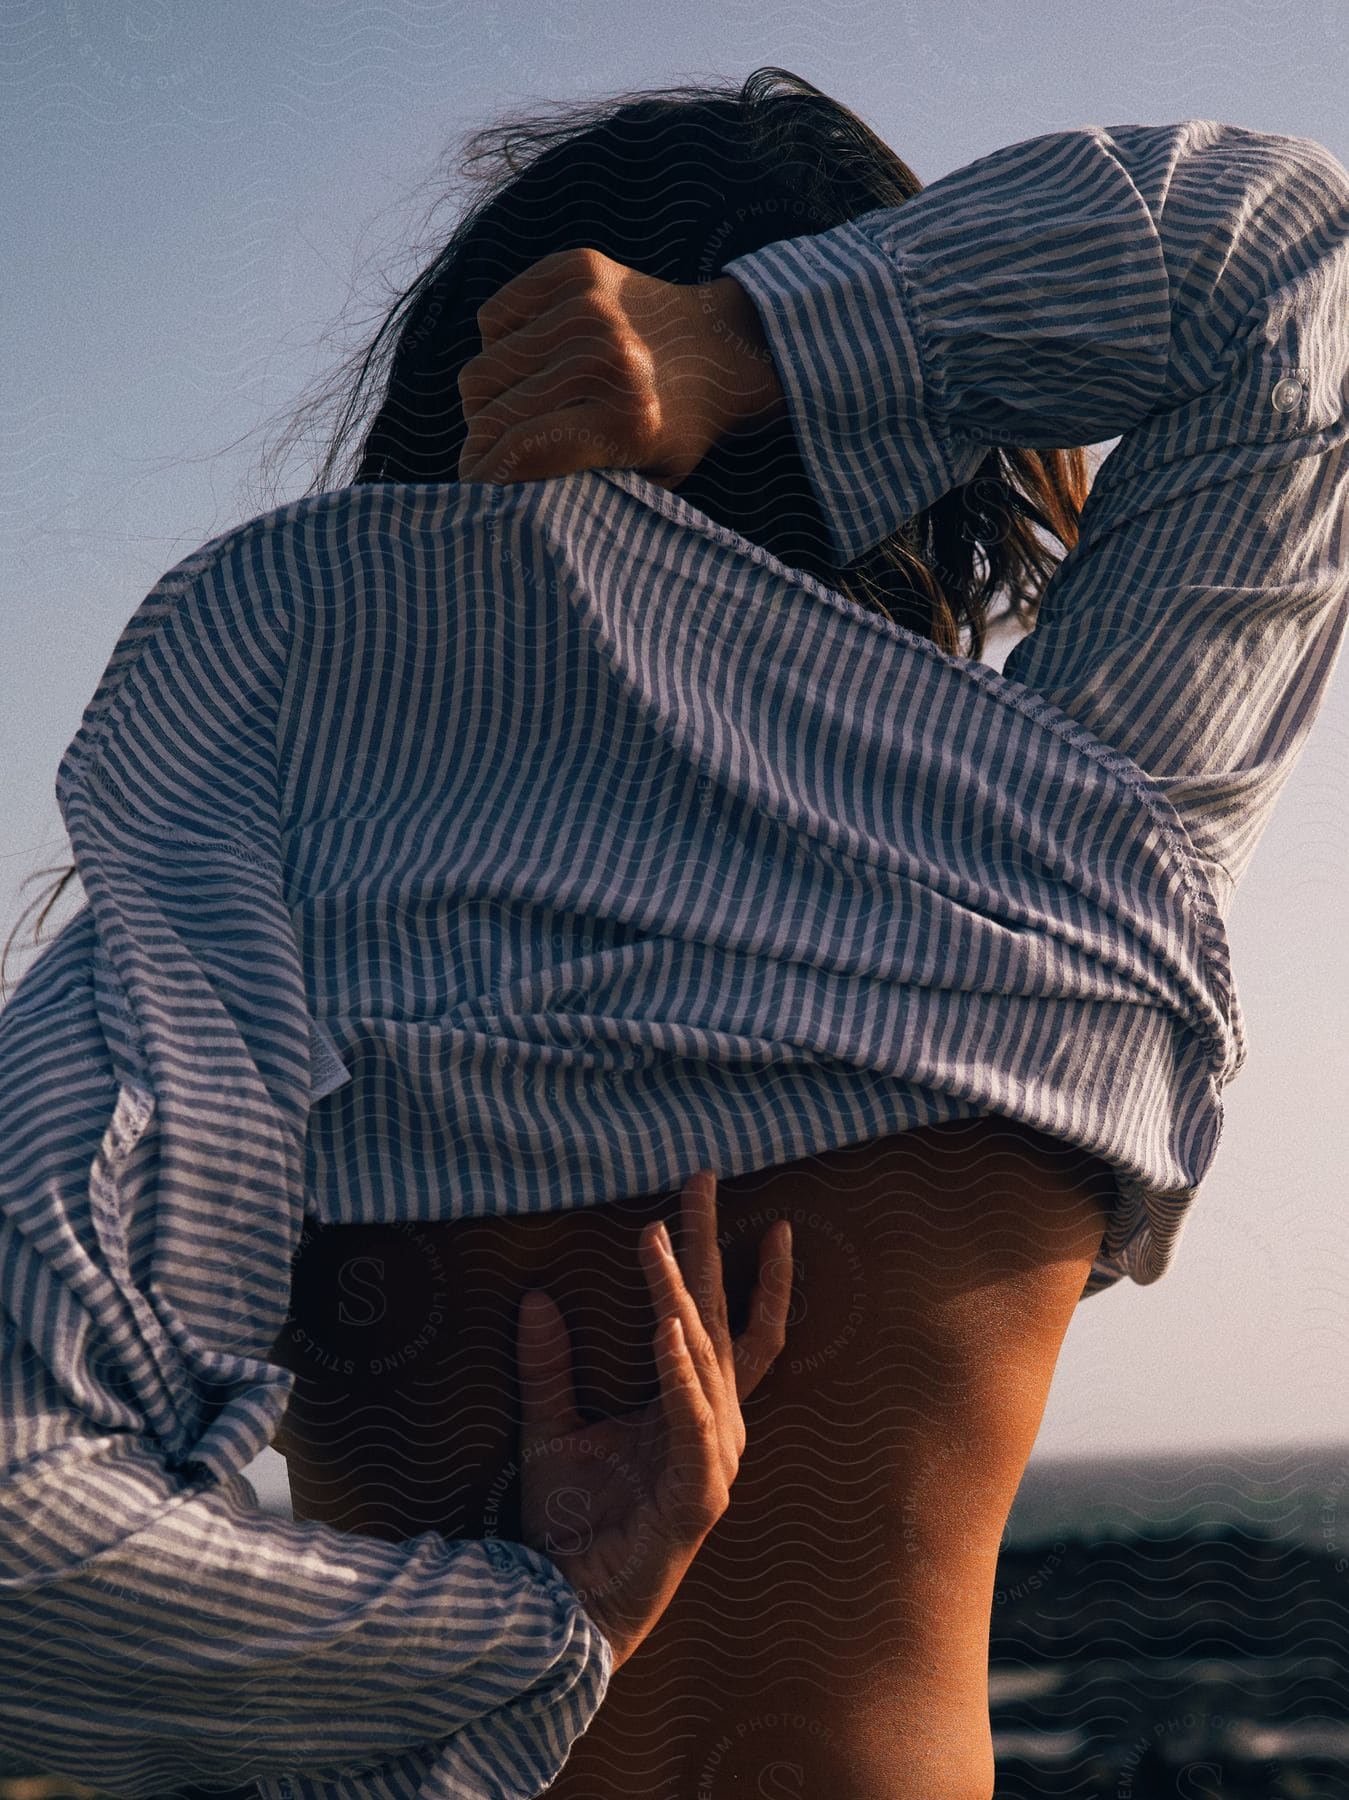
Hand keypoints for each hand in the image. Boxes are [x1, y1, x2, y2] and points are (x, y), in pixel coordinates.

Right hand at [456, 249, 786, 490]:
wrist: (722, 348)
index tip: (470, 486)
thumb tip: (498, 492)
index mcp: (625, 420)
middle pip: (493, 407)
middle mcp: (606, 357)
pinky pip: (494, 316)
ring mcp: (590, 306)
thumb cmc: (677, 427)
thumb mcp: (642, 478)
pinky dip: (497, 344)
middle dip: (478, 440)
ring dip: (486, 397)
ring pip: (485, 362)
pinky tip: (524, 362)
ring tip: (505, 410)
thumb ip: (580, 489)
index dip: (483, 475)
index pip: (519, 449)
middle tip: (484, 451)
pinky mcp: (577, 270)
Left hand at [513, 1167, 792, 1667]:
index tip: (711, 1194)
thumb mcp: (549, 1429)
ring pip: (703, 1355)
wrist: (566, 1608)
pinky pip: (692, 1418)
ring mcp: (713, 1457)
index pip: (717, 1316)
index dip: (723, 1257)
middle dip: (711, 1244)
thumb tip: (537, 1297)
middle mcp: (715, 1424)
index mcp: (690, 1407)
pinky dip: (679, 1371)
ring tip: (654, 1235)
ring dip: (679, 1292)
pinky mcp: (697, 1492)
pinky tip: (663, 1324)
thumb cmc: (573, 1525)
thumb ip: (549, 1367)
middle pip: (721, 1315)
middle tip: (699, 1177)